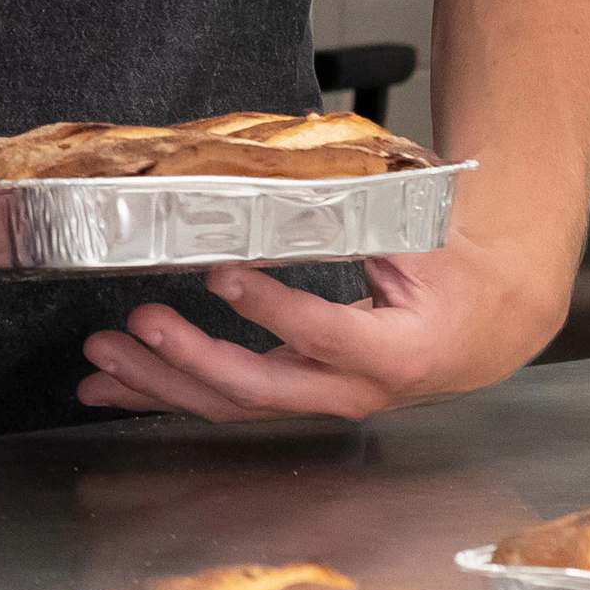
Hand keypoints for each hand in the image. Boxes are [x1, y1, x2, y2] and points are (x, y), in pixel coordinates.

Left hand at [75, 228, 573, 422]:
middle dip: (192, 360)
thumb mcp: (419, 239)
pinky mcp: (293, 395)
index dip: (270, 307)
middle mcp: (353, 391)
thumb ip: (355, 220)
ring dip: (160, 382)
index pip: (324, 333)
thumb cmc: (456, 274)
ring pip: (233, 404)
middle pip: (262, 388)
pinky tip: (109, 387)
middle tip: (140, 322)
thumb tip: (287, 185)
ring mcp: (319, 400)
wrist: (488, 324)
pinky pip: (224, 403)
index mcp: (394, 351)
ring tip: (101, 358)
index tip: (220, 271)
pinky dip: (163, 393)